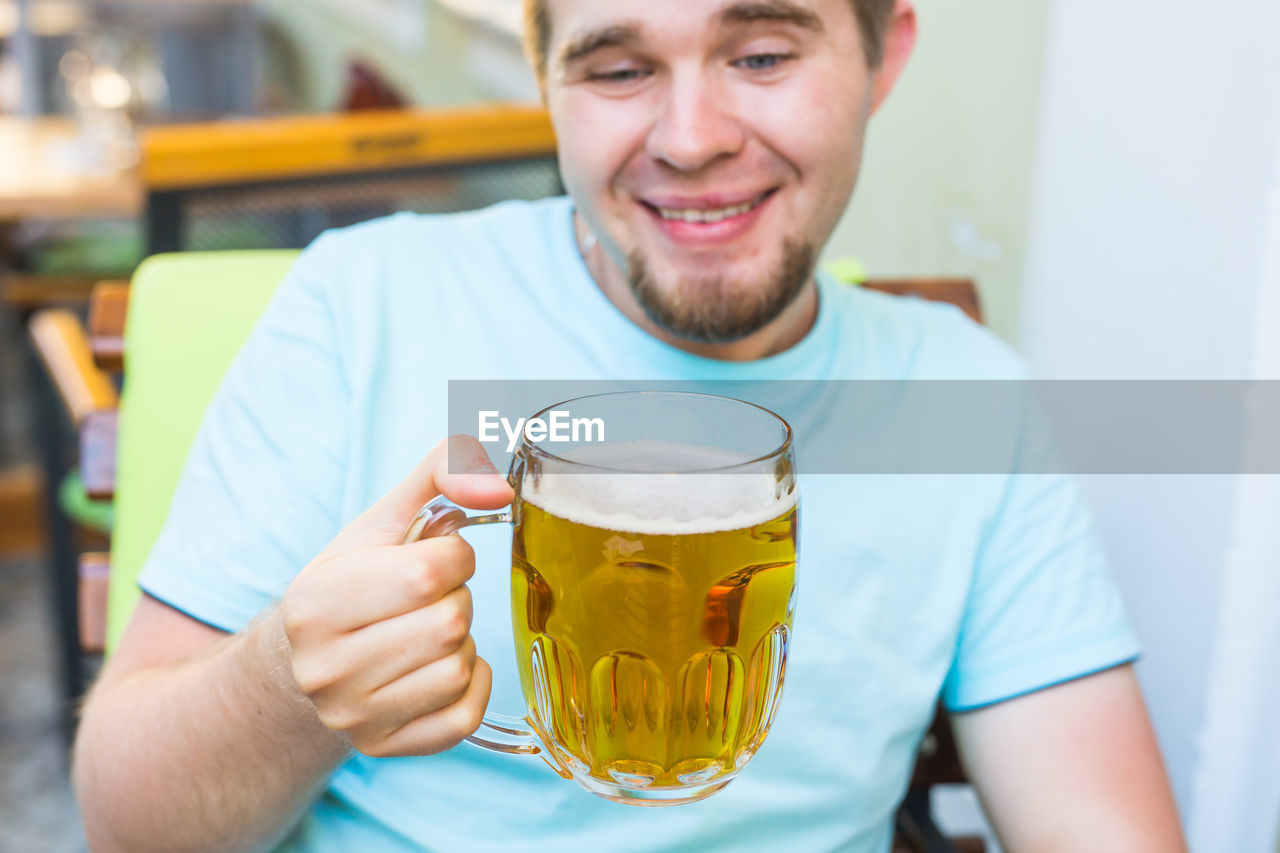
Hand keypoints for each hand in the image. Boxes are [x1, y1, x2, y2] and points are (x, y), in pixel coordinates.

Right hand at [278, 436, 513, 756]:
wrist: (304, 659)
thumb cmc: (353, 580)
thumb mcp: (384, 520)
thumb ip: (442, 474)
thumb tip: (500, 484)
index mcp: (316, 602)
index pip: (429, 573)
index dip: (456, 557)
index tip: (438, 558)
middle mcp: (325, 667)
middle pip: (449, 624)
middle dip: (457, 599)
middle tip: (431, 598)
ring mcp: (351, 715)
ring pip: (458, 668)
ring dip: (462, 641)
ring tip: (429, 630)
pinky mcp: (380, 747)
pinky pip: (464, 716)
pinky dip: (472, 684)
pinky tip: (444, 665)